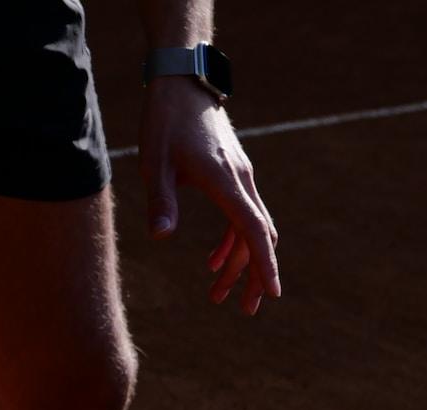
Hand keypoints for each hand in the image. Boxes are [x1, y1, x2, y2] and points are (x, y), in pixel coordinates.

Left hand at [139, 78, 280, 313]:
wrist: (182, 83)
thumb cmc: (165, 121)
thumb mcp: (155, 163)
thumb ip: (161, 200)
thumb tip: (162, 237)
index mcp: (225, 181)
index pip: (253, 230)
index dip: (263, 265)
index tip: (271, 294)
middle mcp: (241, 180)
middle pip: (258, 236)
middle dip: (253, 274)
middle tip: (244, 310)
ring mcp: (240, 176)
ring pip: (250, 228)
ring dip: (238, 262)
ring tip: (217, 294)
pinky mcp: (233, 173)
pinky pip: (242, 215)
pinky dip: (232, 241)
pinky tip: (213, 261)